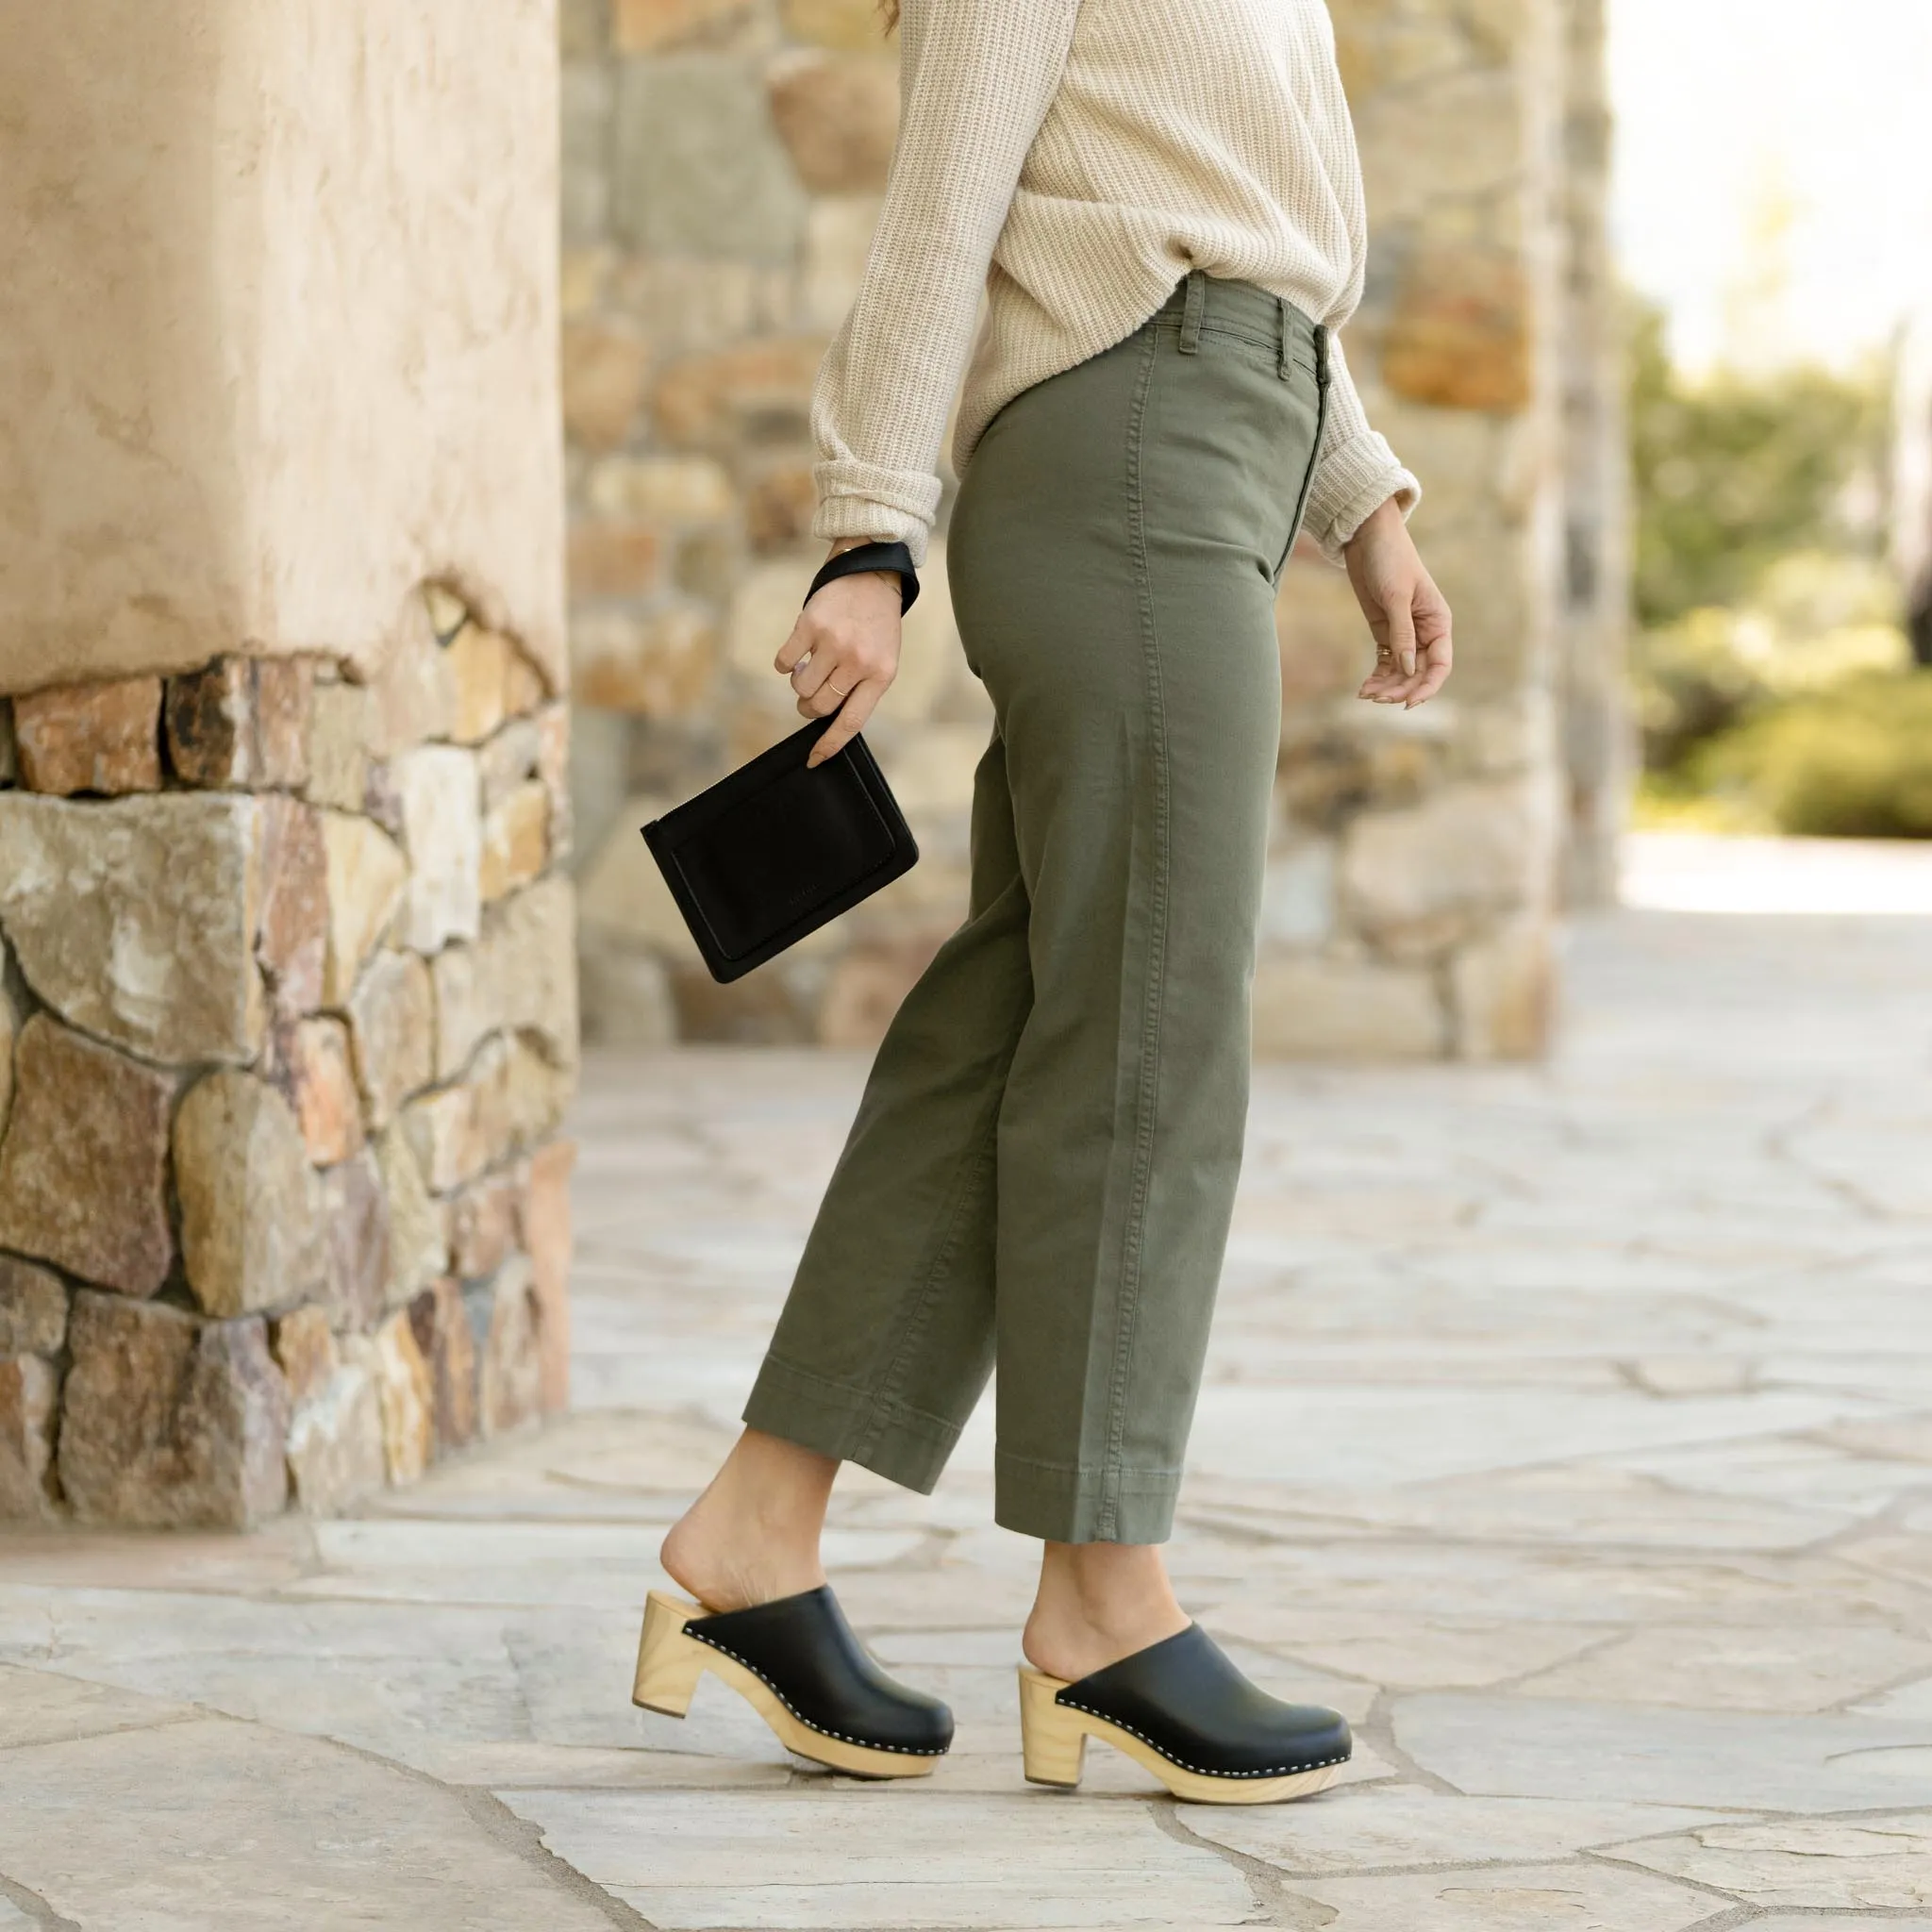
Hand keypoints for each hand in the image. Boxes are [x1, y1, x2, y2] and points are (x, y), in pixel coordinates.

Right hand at [776, 539, 903, 765]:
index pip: (852, 721)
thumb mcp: (882, 659)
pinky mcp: (810, 625)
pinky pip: (784, 662)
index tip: (814, 759)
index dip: (830, 744)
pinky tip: (797, 653)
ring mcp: (834, 643)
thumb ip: (860, 689)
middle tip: (811, 693)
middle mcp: (858, 661)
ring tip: (809, 667)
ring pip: (801, 687)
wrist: (870, 575)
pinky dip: (784, 664)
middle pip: (819, 706)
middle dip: (809, 706)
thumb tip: (825, 720)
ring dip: (798, 683)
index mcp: (881, 675)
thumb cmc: (875, 625)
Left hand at [1345, 498, 1452, 707]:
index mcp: (1438, 622)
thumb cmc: (1390, 560)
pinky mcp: (1384, 633)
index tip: (1408, 703)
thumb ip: (1402, 634)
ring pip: (1401, 672)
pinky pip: (1385, 663)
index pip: (1440, 664)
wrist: (1368, 538)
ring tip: (1366, 695)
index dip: (1427, 686)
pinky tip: (1364, 689)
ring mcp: (1404, 634)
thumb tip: (1408, 669)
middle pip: (1419, 673)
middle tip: (1377, 699)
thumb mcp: (1396, 597)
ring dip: (1386, 687)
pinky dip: (1377, 677)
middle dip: (1400, 689)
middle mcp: (1425, 632)